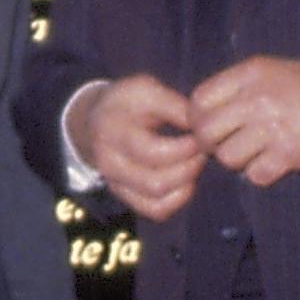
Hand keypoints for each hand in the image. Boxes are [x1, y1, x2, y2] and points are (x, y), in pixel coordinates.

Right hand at [69, 75, 207, 219]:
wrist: (95, 120)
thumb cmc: (126, 103)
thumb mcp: (145, 89)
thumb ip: (174, 106)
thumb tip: (203, 126)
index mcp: (114, 132)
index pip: (153, 152)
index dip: (186, 148)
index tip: (201, 135)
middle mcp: (110, 164)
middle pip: (156, 183)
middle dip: (189, 168)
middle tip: (202, 150)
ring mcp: (116, 184)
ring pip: (156, 202)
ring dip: (186, 184)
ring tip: (194, 163)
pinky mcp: (126, 197)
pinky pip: (156, 211)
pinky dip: (178, 199)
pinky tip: (185, 180)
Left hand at [185, 57, 299, 186]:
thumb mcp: (271, 70)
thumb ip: (237, 87)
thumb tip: (202, 112)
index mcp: (249, 74)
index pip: (199, 100)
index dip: (197, 118)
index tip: (209, 126)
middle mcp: (256, 98)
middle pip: (206, 132)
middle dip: (211, 144)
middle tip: (226, 146)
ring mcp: (272, 126)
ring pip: (227, 157)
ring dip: (238, 161)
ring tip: (255, 153)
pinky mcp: (289, 153)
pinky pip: (255, 175)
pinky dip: (261, 174)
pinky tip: (274, 163)